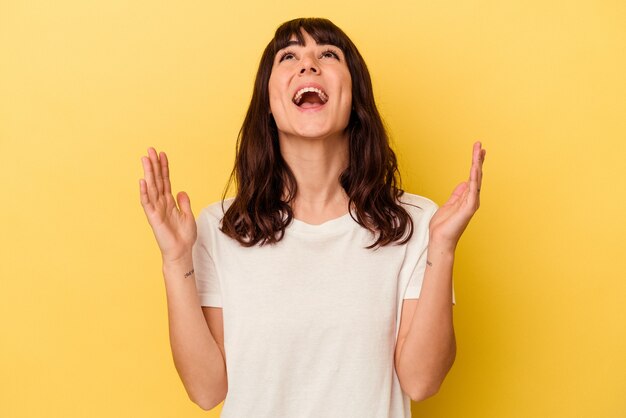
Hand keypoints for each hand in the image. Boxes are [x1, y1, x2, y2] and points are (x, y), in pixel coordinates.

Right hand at [139, 148, 196, 262]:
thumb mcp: (188, 216)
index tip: (162, 154)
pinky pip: (147, 203)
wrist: (181, 252)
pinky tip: (142, 181)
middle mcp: (161, 203)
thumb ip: (184, 203)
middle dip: (154, 165)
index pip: (165, 181)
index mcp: (169, 202)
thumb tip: (181, 191)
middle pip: (157, 180)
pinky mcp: (153, 218)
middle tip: (150, 150)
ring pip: (151, 187)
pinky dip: (144, 192)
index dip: (164, 168)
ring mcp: (156, 209)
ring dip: (148, 173)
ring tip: (146, 159)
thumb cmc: (183, 236)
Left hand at [428, 141, 485, 250]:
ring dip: (477, 165)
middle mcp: (471, 199)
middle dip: (478, 160)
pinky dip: (475, 179)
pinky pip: (473, 191)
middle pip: (476, 176)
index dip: (475, 163)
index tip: (478, 151)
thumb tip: (463, 183)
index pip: (472, 177)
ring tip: (479, 151)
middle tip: (480, 145)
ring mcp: (471, 203)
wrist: (440, 240)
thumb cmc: (443, 226)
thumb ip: (456, 194)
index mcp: (466, 197)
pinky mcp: (469, 208)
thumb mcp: (448, 205)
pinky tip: (475, 168)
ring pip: (476, 180)